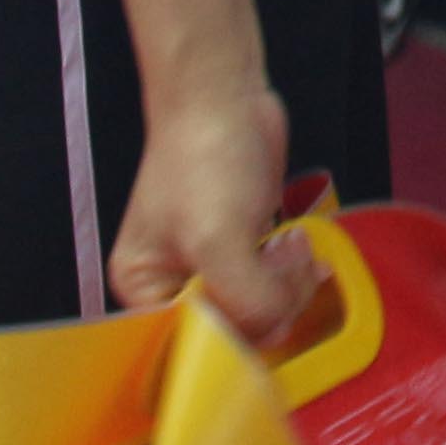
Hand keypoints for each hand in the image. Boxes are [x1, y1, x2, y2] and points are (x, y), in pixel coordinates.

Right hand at [112, 90, 324, 344]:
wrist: (224, 96)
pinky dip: (295, 273)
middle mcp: (172, 287)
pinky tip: (302, 247)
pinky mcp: (242, 249)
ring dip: (288, 286)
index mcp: (143, 292)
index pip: (192, 348)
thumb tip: (277, 327)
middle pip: (233, 333)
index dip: (234, 342)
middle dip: (269, 305)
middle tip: (281, 263)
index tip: (266, 311)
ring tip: (290, 245)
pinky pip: (274, 285)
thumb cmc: (205, 161)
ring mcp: (210, 268)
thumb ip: (245, 300)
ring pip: (261, 311)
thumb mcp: (218, 239)